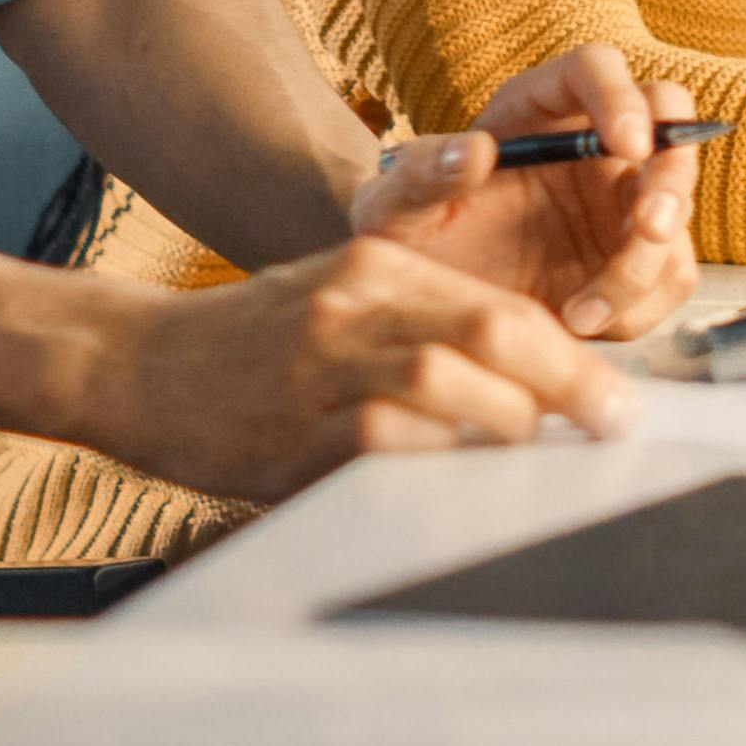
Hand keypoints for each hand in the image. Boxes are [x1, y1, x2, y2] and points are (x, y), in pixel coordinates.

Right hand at [83, 239, 636, 508]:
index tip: (614, 401)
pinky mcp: (289, 426)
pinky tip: (454, 480)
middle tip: (607, 430)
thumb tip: (528, 386)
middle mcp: (353, 301)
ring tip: (527, 461)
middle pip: (492, 332)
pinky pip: (383, 440)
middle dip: (568, 387)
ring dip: (507, 426)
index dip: (572, 357)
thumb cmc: (245, 345)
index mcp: (374, 265)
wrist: (131, 361)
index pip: (502, 306)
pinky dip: (434, 461)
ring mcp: (319, 361)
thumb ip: (420, 327)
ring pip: (447, 383)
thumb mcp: (335, 302)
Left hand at [346, 46, 700, 339]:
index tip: (624, 143)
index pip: (595, 69)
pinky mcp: (631, 261)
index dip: (621, 97)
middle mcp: (588, 146)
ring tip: (584, 310)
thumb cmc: (407, 244)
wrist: (422, 319)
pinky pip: (668, 275)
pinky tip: (581, 321)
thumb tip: (475, 150)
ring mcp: (617, 203)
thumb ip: (421, 173)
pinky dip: (637, 306)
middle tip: (647, 225)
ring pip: (676, 208)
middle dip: (671, 172)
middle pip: (668, 122)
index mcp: (534, 110)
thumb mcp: (391, 209)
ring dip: (649, 260)